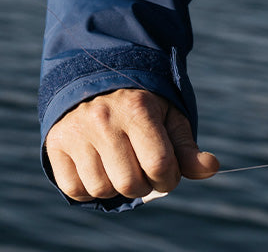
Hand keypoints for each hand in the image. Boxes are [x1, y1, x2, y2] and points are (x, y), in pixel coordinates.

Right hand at [44, 88, 218, 201]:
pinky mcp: (56, 143)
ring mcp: (77, 132)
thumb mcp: (169, 116)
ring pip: (102, 189)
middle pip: (130, 183)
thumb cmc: (141, 102)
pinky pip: (74, 190)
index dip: (169, 178)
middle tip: (144, 171)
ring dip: (116, 188)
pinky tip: (100, 169)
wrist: (98, 78)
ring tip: (121, 167)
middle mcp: (104, 119)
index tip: (167, 173)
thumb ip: (187, 147)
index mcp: (138, 109)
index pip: (160, 164)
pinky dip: (89, 189)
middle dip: (144, 185)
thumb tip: (211, 169)